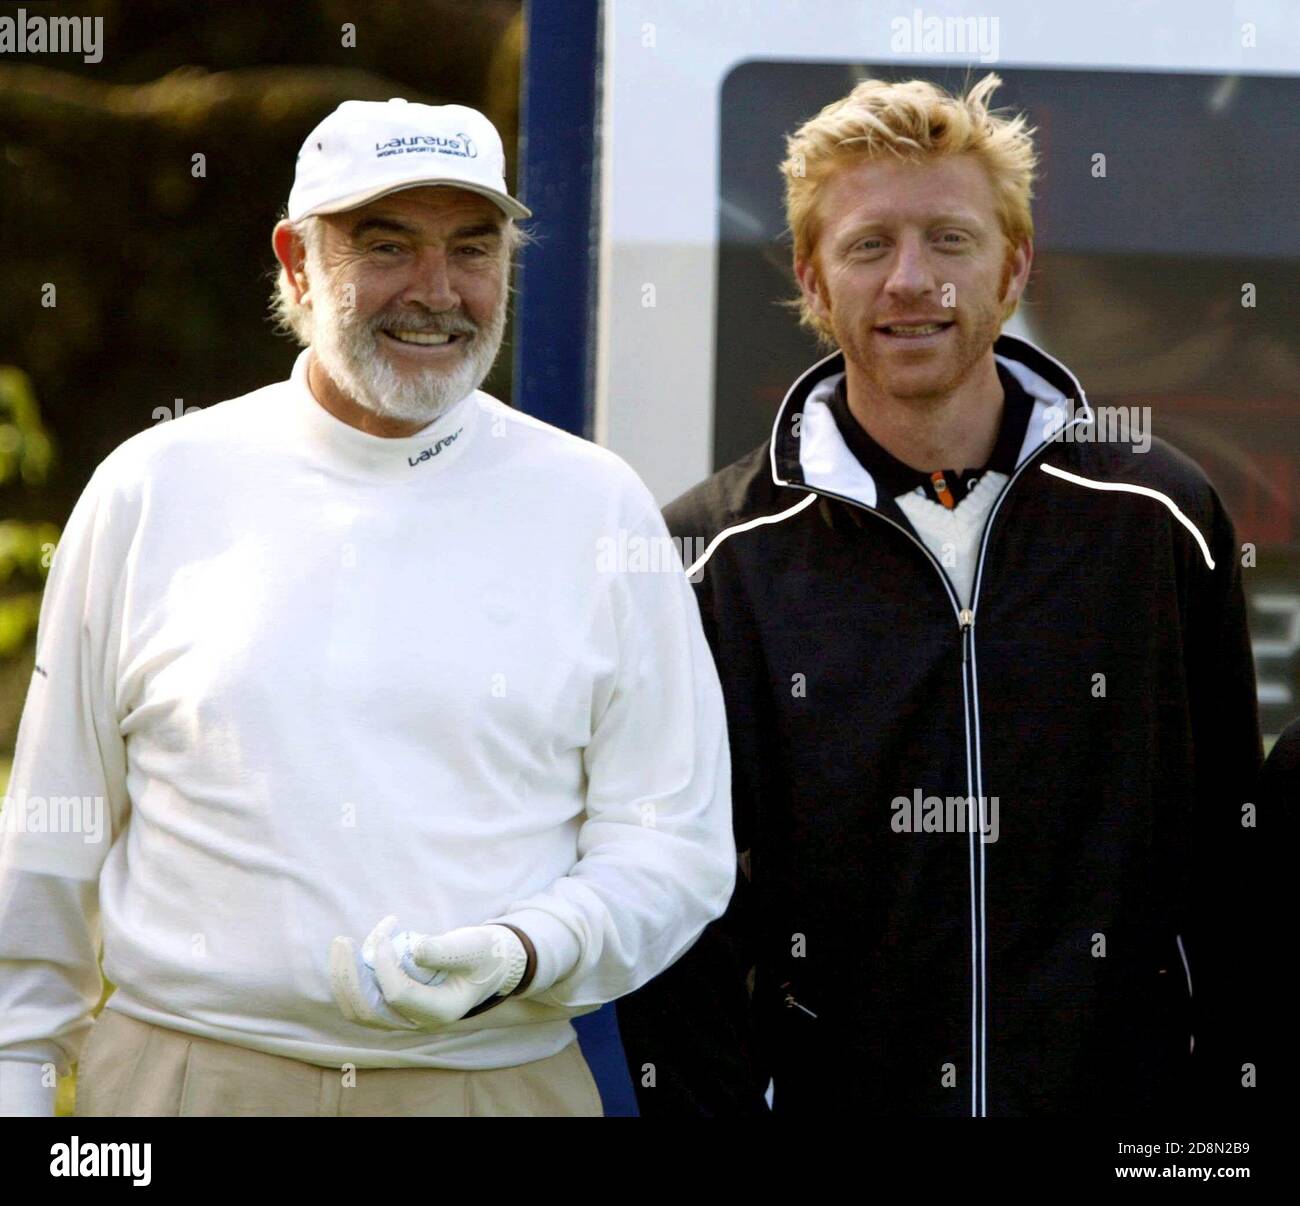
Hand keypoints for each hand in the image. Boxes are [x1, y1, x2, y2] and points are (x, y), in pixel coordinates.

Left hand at [329, 915, 528, 1031]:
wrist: (485, 967)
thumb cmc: (481, 954)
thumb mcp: (472, 947)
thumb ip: (446, 950)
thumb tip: (415, 950)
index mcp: (440, 1010)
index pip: (399, 994)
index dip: (385, 964)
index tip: (387, 933)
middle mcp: (417, 1021)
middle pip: (368, 1011)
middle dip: (349, 976)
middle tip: (342, 941)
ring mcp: (402, 1018)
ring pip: (358, 1010)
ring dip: (344, 978)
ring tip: (343, 944)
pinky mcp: (392, 1009)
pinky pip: (361, 1001)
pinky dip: (352, 977)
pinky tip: (359, 948)